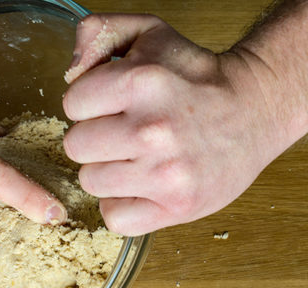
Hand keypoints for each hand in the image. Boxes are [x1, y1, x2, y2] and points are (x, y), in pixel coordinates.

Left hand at [63, 14, 286, 234]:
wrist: (253, 111)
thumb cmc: (194, 76)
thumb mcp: (150, 34)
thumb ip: (100, 33)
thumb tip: (71, 66)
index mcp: (142, 82)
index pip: (71, 105)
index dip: (86, 104)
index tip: (109, 105)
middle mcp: (152, 130)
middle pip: (75, 147)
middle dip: (93, 138)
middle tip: (121, 134)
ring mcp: (165, 173)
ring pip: (90, 181)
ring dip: (106, 171)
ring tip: (134, 158)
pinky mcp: (176, 207)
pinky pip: (114, 217)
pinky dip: (120, 204)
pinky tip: (138, 186)